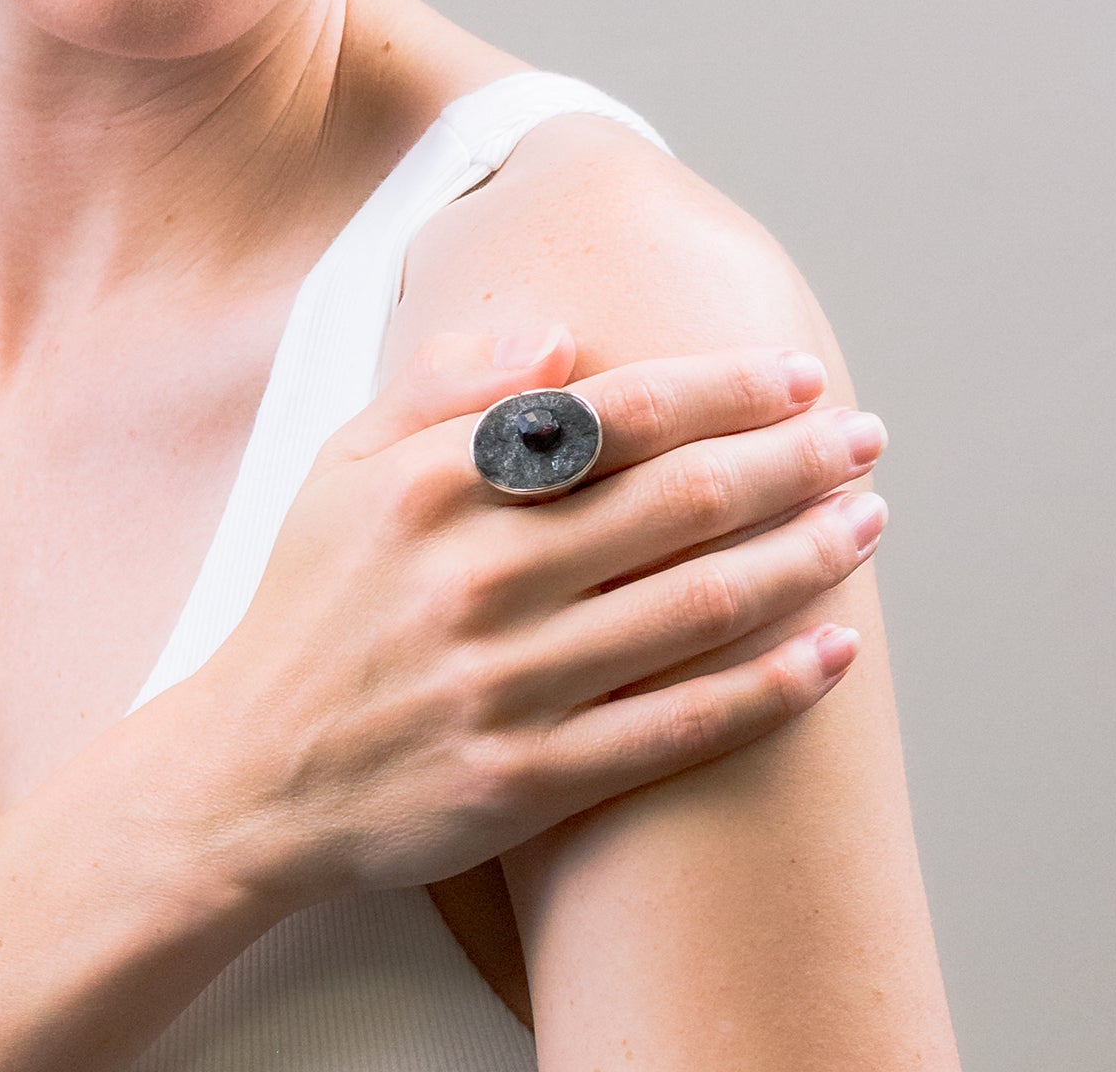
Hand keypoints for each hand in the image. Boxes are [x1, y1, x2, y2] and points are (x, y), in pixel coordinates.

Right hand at [176, 330, 886, 905]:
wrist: (247, 776)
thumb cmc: (309, 602)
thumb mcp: (339, 463)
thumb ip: (440, 385)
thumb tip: (559, 336)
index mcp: (432, 486)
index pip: (616, 415)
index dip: (724, 389)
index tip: (798, 375)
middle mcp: (476, 578)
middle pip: (680, 500)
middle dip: (793, 461)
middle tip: (867, 439)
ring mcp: (506, 685)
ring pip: (696, 606)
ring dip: (804, 559)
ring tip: (868, 524)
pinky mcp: (528, 780)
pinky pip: (676, 728)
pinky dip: (768, 688)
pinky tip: (833, 655)